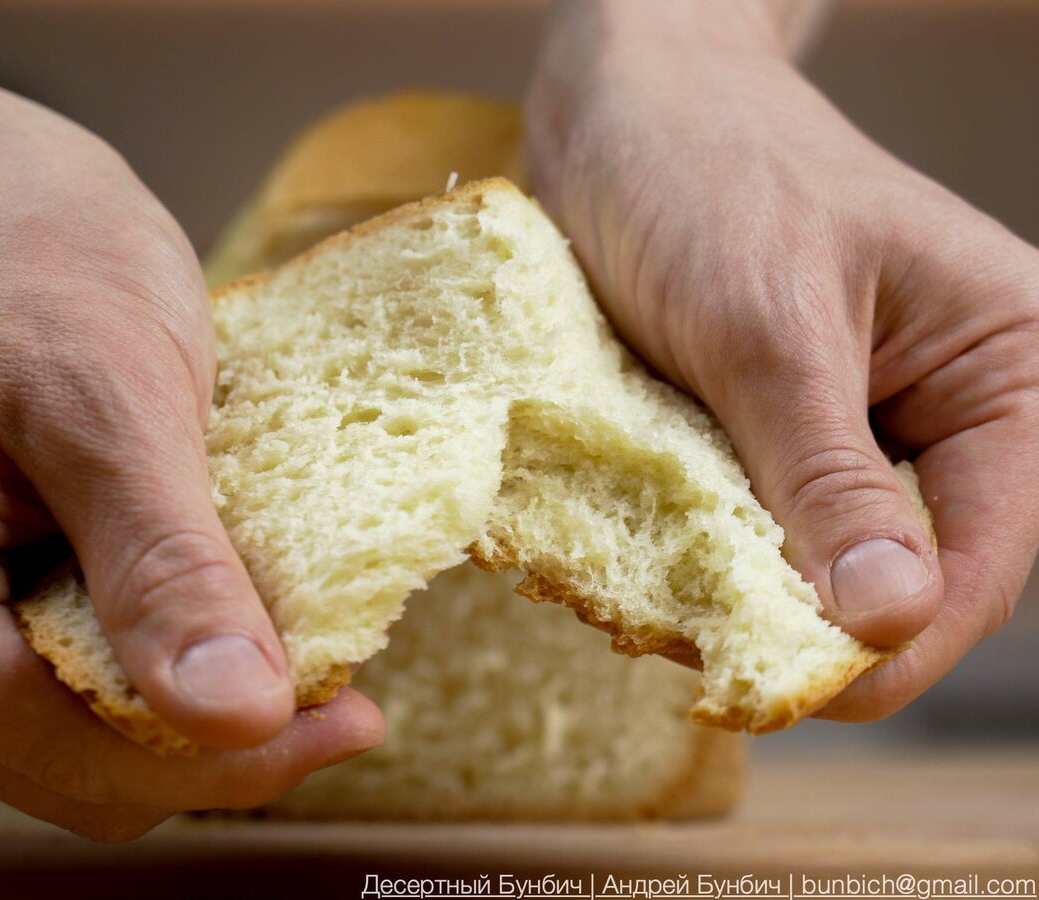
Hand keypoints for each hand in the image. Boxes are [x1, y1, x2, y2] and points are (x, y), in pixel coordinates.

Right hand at [0, 61, 382, 838]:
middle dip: (215, 737)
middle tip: (337, 676)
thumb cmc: (31, 262)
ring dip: (196, 703)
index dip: (223, 755)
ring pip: (82, 739)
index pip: (71, 753)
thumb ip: (163, 566)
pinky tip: (231, 605)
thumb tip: (236, 715)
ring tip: (291, 633)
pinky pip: (79, 682)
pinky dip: (167, 660)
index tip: (350, 714)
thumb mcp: (113, 399)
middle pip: (76, 768)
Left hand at [524, 1, 1038, 719]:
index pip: (987, 546)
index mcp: (1004, 362)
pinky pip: (758, 521)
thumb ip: (829, 475)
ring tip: (671, 621)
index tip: (807, 692)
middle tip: (726, 671)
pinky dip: (709, 557)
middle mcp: (943, 402)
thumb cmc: (704, 173)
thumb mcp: (768, 325)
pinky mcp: (772, 428)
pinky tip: (650, 571)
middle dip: (819, 624)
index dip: (906, 640)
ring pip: (824, 555)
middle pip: (909, 565)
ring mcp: (852, 420)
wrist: (618, 105)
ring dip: (754, 598)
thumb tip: (890, 621)